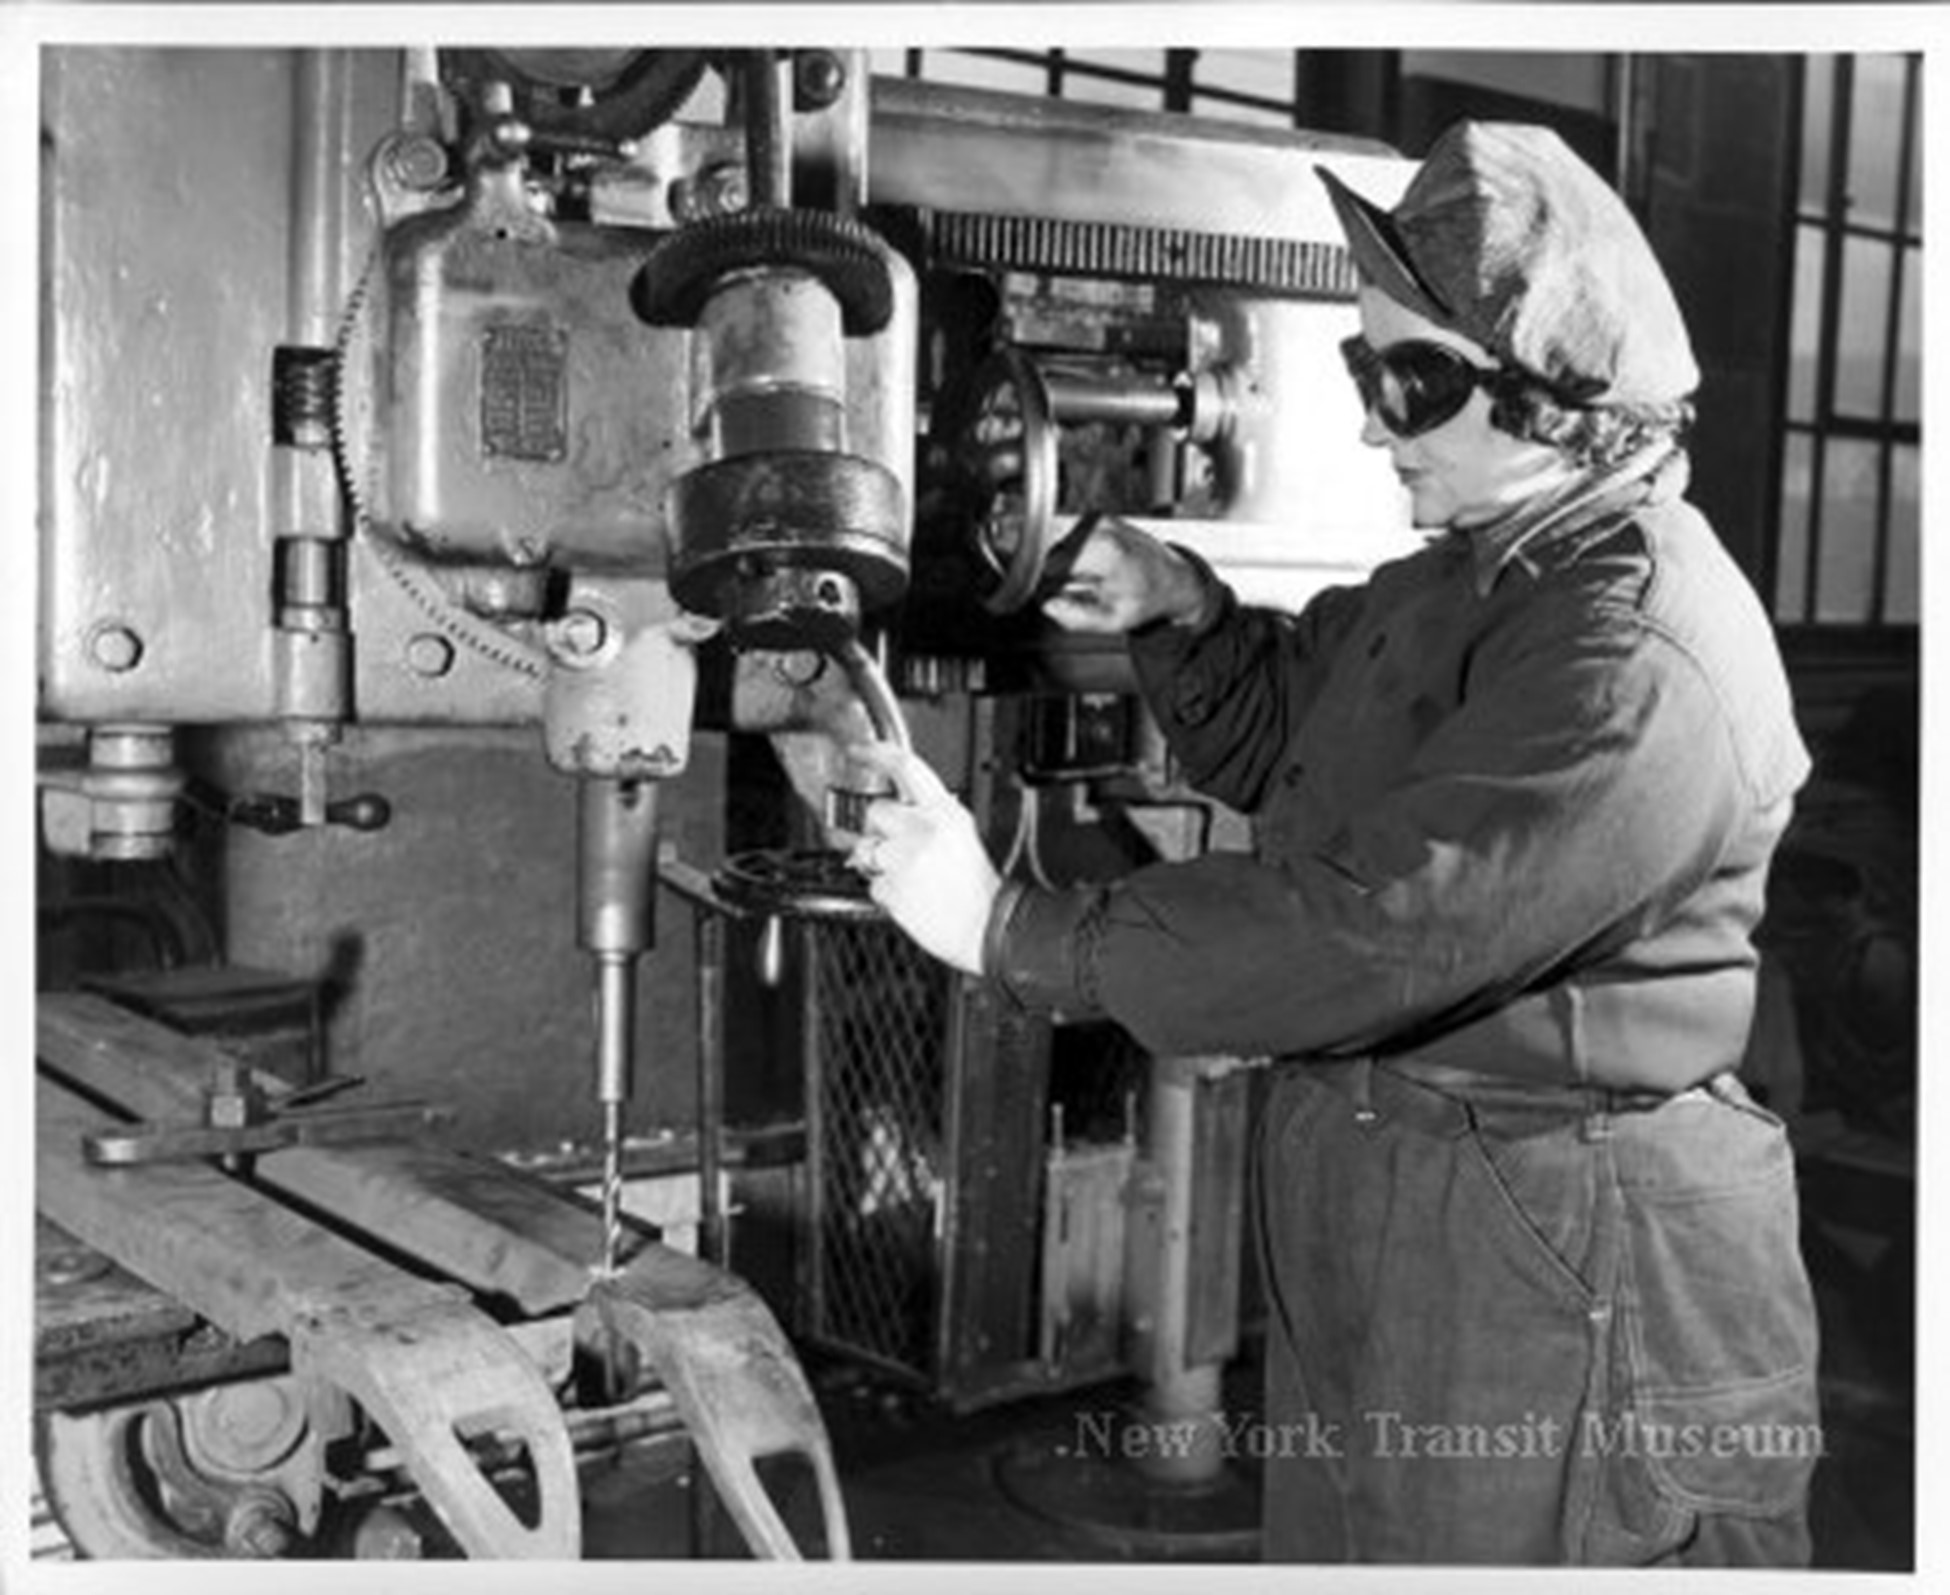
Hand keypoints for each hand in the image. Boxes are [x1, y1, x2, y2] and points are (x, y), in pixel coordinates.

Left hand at [845, 743, 999, 975]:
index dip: (877, 754)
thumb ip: (933, 815)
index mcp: (944, 811)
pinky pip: (873, 884)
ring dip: (881, 863)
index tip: (859, 752)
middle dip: (880, 829)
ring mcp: (903, 859)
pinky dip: (886, 892)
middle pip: (875, 811)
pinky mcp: (891, 888)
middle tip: (900, 849)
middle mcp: (922, 829)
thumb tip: (901, 810)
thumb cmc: (978, 885)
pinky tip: (911, 896)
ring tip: (912, 878)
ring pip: (868, 849)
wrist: (988, 925)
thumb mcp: (963, 834)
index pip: (905, 767)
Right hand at [1040, 514, 1211, 634]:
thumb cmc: (1147, 598)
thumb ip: (1077, 616)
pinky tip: (1098, 567)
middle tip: (1084, 593)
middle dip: (1060, 577)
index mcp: (1105, 550)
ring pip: (1061, 548)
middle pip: (1054, 556)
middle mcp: (1102, 527)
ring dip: (1070, 567)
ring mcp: (1100, 519)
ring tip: (1095, 580)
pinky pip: (1073, 541)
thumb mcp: (1114, 618)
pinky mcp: (1099, 517)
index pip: (1052, 566)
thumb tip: (1049, 606)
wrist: (1173, 579)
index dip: (1049, 587)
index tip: (1057, 599)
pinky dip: (1079, 556)